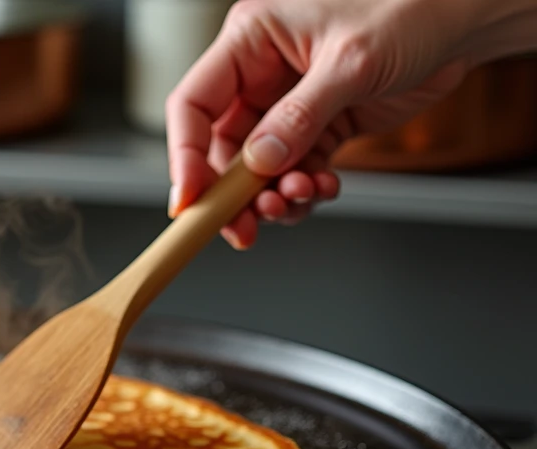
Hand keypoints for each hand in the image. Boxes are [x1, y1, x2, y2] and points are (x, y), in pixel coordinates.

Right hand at [165, 0, 536, 248]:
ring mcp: (286, 102)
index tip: (191, 201)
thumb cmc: (410, 9)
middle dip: (234, 193)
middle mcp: (260, 72)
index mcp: (252, 39)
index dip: (185, 156)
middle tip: (246, 227)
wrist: (463, 20)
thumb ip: (298, 117)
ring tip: (298, 200)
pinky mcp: (316, 125)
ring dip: (272, 195)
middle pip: (221, 147)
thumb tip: (259, 163)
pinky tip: (323, 188)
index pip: (194, 104)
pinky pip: (293, 170)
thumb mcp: (350, 62)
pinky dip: (303, 189)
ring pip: (256, 168)